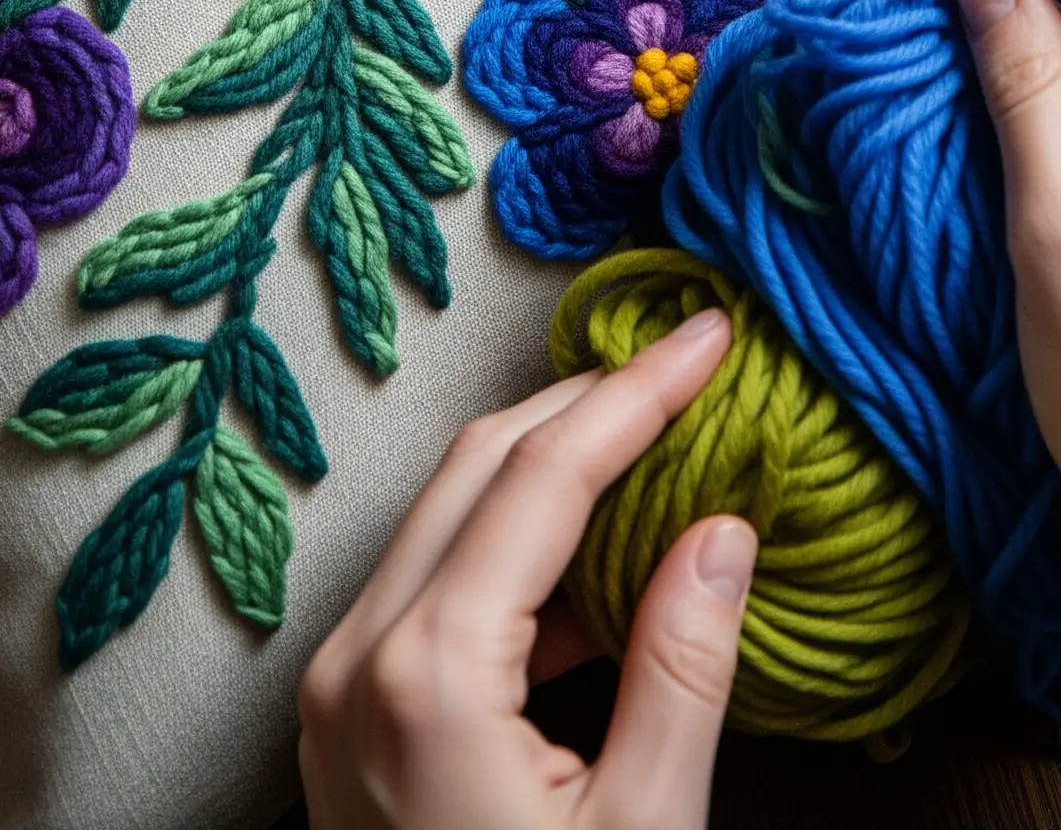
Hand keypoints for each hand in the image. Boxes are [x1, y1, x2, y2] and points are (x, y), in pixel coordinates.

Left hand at [299, 306, 756, 829]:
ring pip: (447, 515)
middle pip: (480, 464)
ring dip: (546, 468)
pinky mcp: (343, 725)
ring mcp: (338, 693)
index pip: (547, 474)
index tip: (708, 335)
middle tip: (681, 368)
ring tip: (649, 446)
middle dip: (587, 402)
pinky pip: (427, 588)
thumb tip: (722, 534)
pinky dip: (508, 550)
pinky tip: (589, 567)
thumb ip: (681, 672)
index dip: (639, 391)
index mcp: (431, 677)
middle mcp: (360, 662)